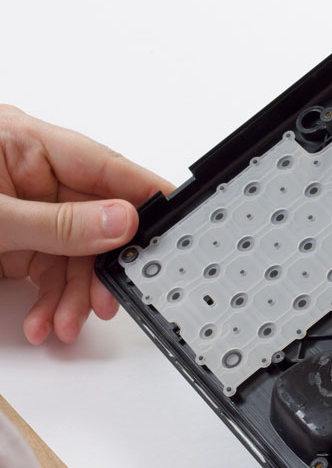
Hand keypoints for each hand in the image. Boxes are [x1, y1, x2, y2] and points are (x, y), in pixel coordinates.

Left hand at [0, 105, 172, 343]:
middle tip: (104, 302)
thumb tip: (121, 221)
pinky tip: (44, 322)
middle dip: (98, 267)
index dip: (147, 194)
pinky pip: (48, 267)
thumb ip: (55, 221)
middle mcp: (31, 170)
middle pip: (94, 218)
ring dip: (72, 294)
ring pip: (74, 251)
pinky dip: (49, 298)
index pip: (107, 165)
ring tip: (61, 326)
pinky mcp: (11, 237)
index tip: (178, 221)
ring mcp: (22, 205)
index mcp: (27, 142)